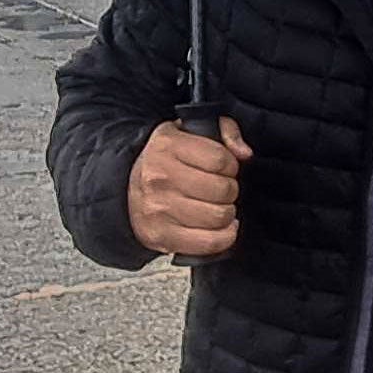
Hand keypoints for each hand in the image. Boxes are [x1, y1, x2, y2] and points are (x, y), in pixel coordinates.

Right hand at [127, 120, 253, 259]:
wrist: (127, 190)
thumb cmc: (165, 161)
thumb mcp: (189, 132)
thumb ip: (224, 130)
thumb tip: (244, 153)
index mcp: (166, 146)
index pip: (221, 159)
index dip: (231, 165)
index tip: (224, 169)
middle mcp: (159, 177)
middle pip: (223, 190)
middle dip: (229, 190)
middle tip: (220, 189)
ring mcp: (159, 209)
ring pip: (219, 216)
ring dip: (227, 213)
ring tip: (217, 206)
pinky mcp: (162, 236)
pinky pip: (210, 242)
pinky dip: (224, 237)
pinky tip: (221, 227)